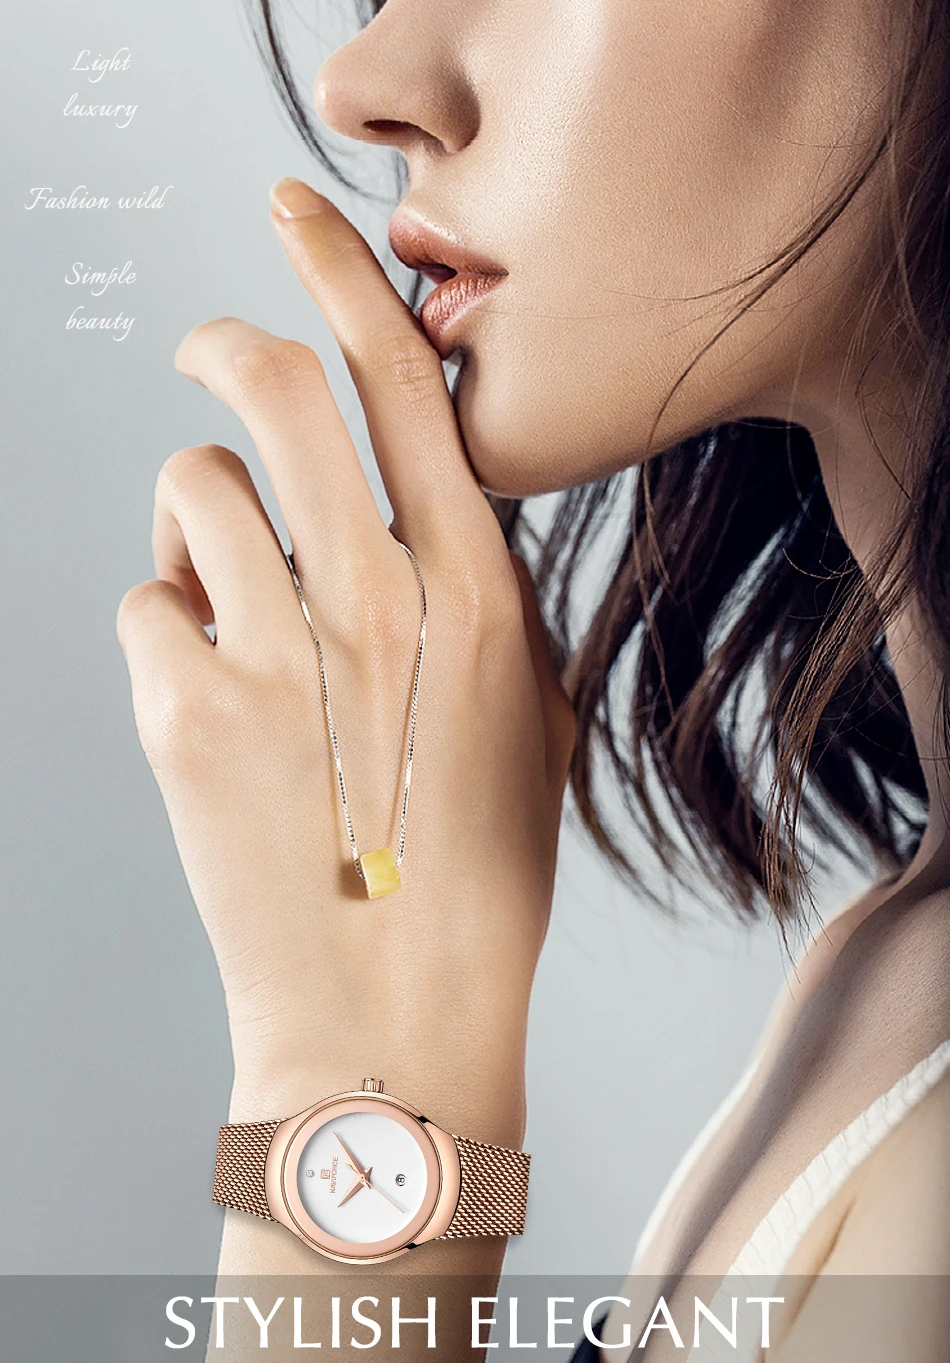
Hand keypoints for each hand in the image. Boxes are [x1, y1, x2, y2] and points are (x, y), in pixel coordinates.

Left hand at [116, 178, 574, 1148]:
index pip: (404, 386)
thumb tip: (427, 508)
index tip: (299, 220)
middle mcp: (377, 603)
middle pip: (278, 387)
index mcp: (476, 598)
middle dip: (231, 337)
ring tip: (224, 594)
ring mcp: (274, 656)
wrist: (389, 1017)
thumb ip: (483, 599)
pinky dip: (164, 623)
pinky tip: (203, 689)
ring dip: (198, 516)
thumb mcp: (528, 721)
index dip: (343, 277)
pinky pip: (143, 598)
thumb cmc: (471, 878)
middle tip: (212, 343)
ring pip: (192, 483)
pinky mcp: (185, 714)